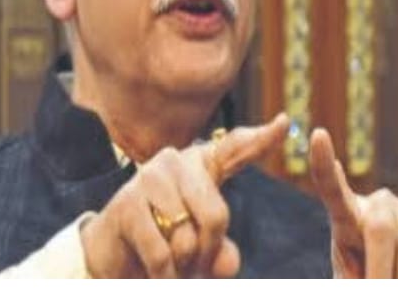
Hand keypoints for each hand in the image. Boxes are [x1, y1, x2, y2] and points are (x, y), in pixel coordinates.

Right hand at [81, 113, 289, 277]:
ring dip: (182, 265)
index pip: (235, 148)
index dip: (261, 138)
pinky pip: (162, 253)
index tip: (285, 123)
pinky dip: (164, 274)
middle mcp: (175, 161)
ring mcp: (148, 178)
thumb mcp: (201, 248)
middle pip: (215, 215)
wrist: (113, 253)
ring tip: (170, 265)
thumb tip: (226, 264)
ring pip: (186, 238)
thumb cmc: (165, 243)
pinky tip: (156, 272)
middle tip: (197, 268)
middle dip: (208, 252)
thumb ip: (221, 251)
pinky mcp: (126, 203)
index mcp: (199, 164)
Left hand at [309, 128, 397, 277]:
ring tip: (395, 286)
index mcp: (344, 215)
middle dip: (380, 270)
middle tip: (376, 290)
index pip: (331, 187)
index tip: (318, 134)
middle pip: (379, 228)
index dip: (323, 162)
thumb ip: (350, 274)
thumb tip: (365, 280)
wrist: (397, 279)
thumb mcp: (349, 275)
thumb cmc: (364, 275)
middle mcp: (375, 203)